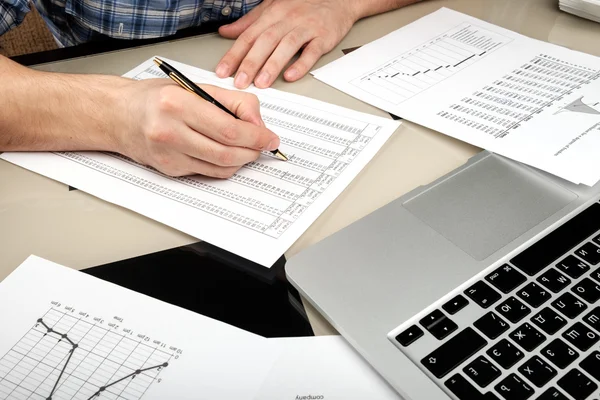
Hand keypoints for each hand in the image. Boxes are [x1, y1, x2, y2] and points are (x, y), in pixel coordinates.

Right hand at [117, 79, 279, 177]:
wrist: (118, 116)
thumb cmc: (157, 98)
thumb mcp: (195, 87)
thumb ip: (232, 102)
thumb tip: (259, 124)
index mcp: (177, 104)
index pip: (230, 129)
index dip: (257, 137)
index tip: (271, 138)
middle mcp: (170, 131)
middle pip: (227, 152)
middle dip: (253, 151)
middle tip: (264, 146)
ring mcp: (169, 155)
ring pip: (221, 167)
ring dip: (242, 160)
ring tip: (247, 149)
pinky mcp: (170, 170)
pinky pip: (208, 173)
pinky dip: (224, 165)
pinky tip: (226, 153)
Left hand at [215, 0, 357, 88]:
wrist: (338, 0)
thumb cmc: (303, 6)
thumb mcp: (273, 8)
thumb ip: (249, 22)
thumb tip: (226, 32)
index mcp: (273, 14)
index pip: (249, 35)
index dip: (235, 54)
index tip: (223, 71)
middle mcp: (288, 20)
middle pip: (265, 42)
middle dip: (250, 63)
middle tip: (240, 82)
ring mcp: (306, 28)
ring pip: (286, 46)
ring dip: (272, 66)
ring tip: (261, 83)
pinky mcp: (323, 37)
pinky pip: (312, 52)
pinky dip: (301, 64)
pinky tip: (291, 76)